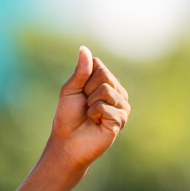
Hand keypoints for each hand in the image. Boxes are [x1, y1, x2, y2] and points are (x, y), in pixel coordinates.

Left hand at [46, 46, 129, 171]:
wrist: (68, 142)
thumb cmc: (67, 117)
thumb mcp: (70, 91)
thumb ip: (80, 71)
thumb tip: (84, 48)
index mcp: (105, 82)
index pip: (98, 66)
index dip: (83, 80)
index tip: (80, 94)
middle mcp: (117, 91)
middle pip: (104, 76)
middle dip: (87, 91)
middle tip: (85, 106)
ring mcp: (121, 105)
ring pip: (106, 91)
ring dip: (91, 104)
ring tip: (91, 116)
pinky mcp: (122, 119)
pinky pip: (107, 107)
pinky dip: (95, 115)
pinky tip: (97, 123)